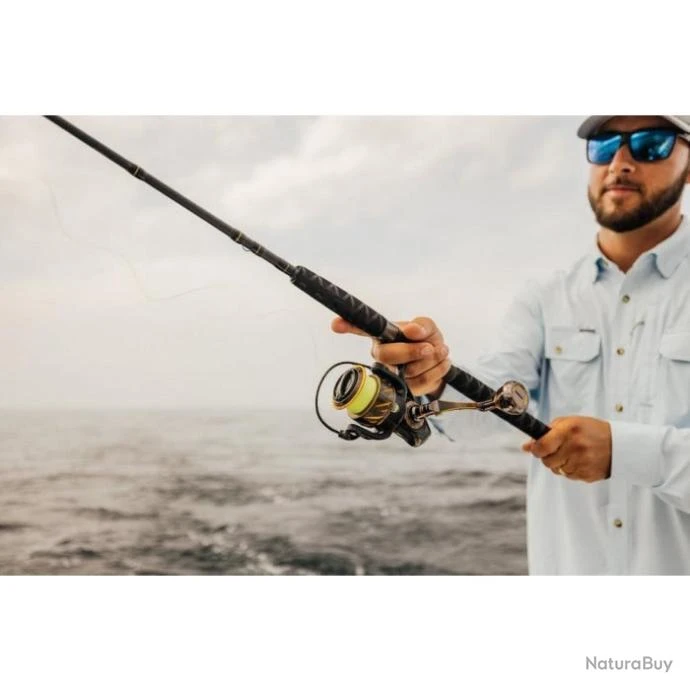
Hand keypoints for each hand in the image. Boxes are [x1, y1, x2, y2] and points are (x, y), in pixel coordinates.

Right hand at [330, 316, 451, 397]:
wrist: (439, 361)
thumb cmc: (426, 340)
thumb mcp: (427, 327)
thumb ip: (422, 325)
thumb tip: (413, 331)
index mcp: (382, 336)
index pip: (362, 329)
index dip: (348, 326)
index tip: (336, 324)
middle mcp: (381, 355)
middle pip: (387, 356)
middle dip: (411, 351)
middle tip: (428, 347)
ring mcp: (391, 374)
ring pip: (409, 370)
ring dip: (431, 361)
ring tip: (439, 351)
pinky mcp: (403, 390)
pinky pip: (421, 383)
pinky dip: (437, 371)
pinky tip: (441, 362)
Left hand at [521, 416, 611, 481]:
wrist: (620, 444)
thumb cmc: (591, 430)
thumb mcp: (570, 423)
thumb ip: (546, 432)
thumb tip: (525, 447)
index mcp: (568, 431)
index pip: (541, 446)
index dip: (535, 449)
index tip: (535, 448)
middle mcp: (575, 447)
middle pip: (547, 461)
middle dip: (548, 457)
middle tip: (559, 450)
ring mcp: (582, 463)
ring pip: (557, 470)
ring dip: (561, 464)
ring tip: (574, 454)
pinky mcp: (587, 475)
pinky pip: (569, 476)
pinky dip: (571, 470)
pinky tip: (582, 461)